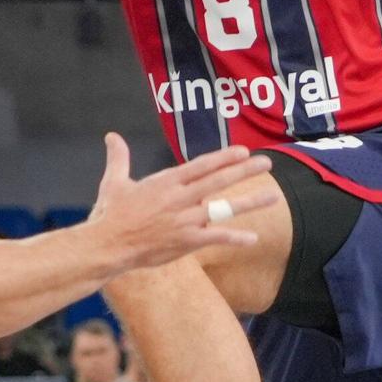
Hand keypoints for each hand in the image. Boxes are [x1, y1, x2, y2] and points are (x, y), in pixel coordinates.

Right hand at [89, 133, 278, 270]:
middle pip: (218, 181)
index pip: (200, 166)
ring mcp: (185, 220)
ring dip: (250, 201)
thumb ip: (119, 158)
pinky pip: (216, 238)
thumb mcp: (114, 182)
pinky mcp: (186, 241)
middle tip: (267, 163)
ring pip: (223, 208)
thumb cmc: (110, 214)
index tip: (243, 151)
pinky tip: (253, 238)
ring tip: (273, 196)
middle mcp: (180, 198)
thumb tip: (111, 136)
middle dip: (244, 171)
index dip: (223, 158)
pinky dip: (235, 238)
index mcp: (165, 182)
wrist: (108, 245)